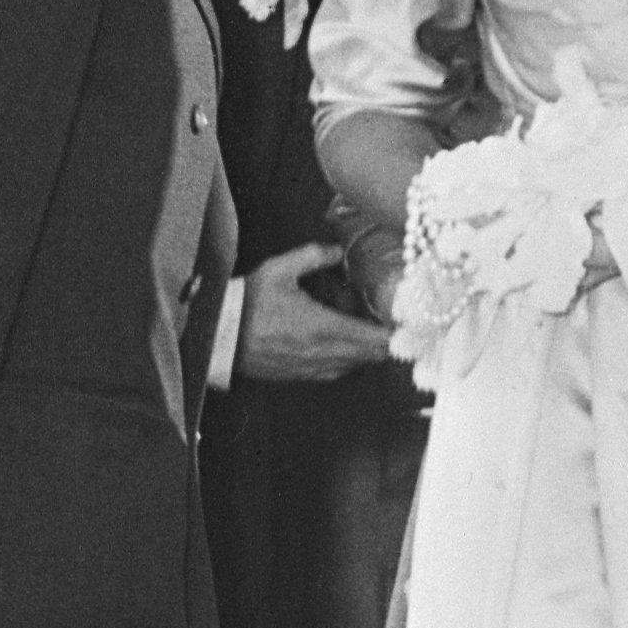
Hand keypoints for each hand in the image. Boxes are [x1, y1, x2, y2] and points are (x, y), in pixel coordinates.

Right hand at [236, 242, 396, 382]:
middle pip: (372, 356)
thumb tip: (337, 250)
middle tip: (397, 326)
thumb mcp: (278, 269)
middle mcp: (323, 352)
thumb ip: (313, 256)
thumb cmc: (247, 302)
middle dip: (387, 343)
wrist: (218, 336)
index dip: (395, 334)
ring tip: (374, 334)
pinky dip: (349, 362)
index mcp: (323, 326)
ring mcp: (312, 368)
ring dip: (368, 353)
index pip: (374, 339)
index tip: (409, 323)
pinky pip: (337, 373)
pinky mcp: (301, 376)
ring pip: (356, 366)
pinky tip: (345, 347)